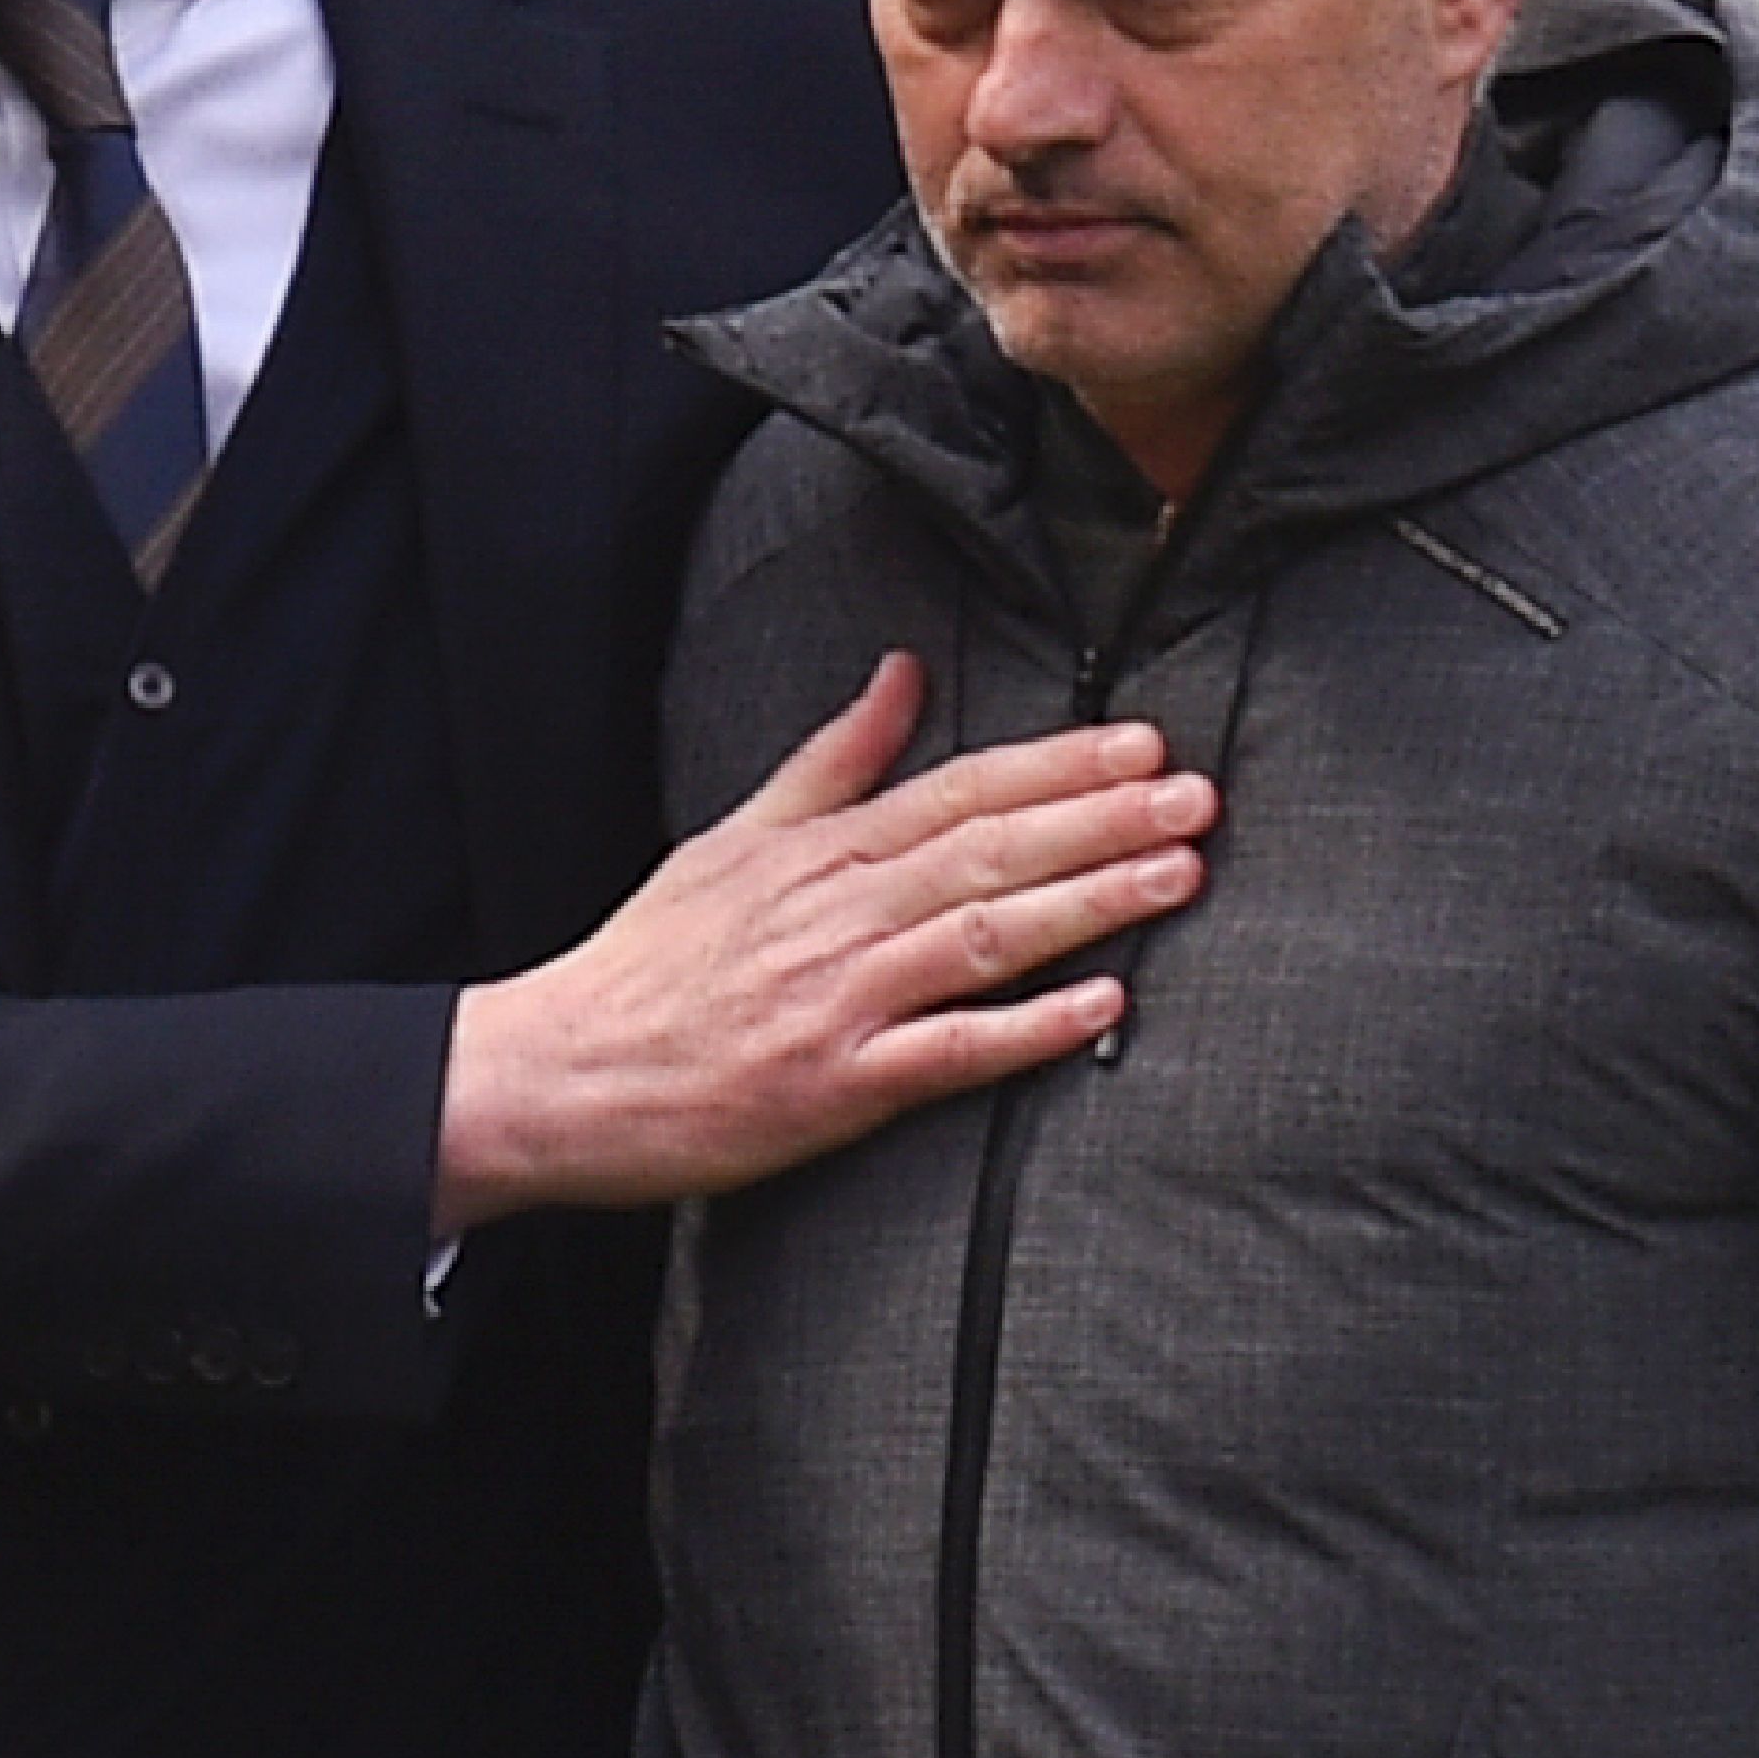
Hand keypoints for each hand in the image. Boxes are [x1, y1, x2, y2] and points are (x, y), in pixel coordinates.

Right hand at [433, 655, 1213, 1228]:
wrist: (560, 1072)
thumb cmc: (651, 962)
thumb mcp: (732, 837)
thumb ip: (831, 759)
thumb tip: (903, 672)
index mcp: (816, 850)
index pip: (959, 791)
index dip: (1057, 766)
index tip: (1142, 741)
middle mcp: (836, 912)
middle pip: (989, 850)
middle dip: (1103, 819)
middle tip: (1197, 794)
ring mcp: (839, 998)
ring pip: (985, 935)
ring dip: (1091, 903)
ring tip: (1181, 874)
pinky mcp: (835, 1084)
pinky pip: (949, 1051)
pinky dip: (1028, 1028)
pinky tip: (1103, 1009)